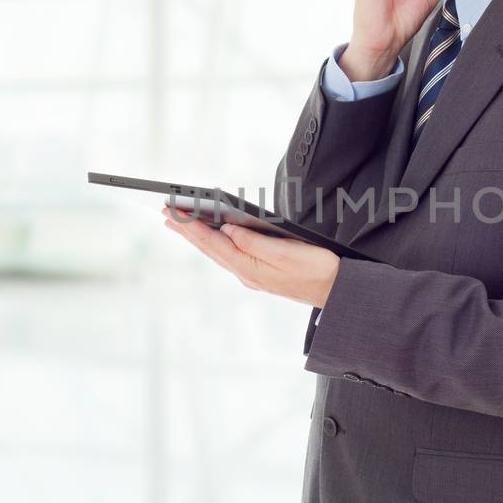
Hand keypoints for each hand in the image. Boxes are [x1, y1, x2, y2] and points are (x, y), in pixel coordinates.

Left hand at [161, 206, 340, 307]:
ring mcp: (253, 274)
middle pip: (210, 248)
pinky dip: (216, 243)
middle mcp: (246, 273)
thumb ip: (254, 241)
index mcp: (249, 267)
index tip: (171, 211)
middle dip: (187, 230)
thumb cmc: (317, 270)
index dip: (190, 226)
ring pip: (218, 252)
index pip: (213, 242)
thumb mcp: (286, 252)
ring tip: (181, 224)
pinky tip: (212, 237)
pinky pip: (230, 255)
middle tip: (165, 214)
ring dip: (199, 237)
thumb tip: (228, 229)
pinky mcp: (261, 272)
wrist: (336, 292)